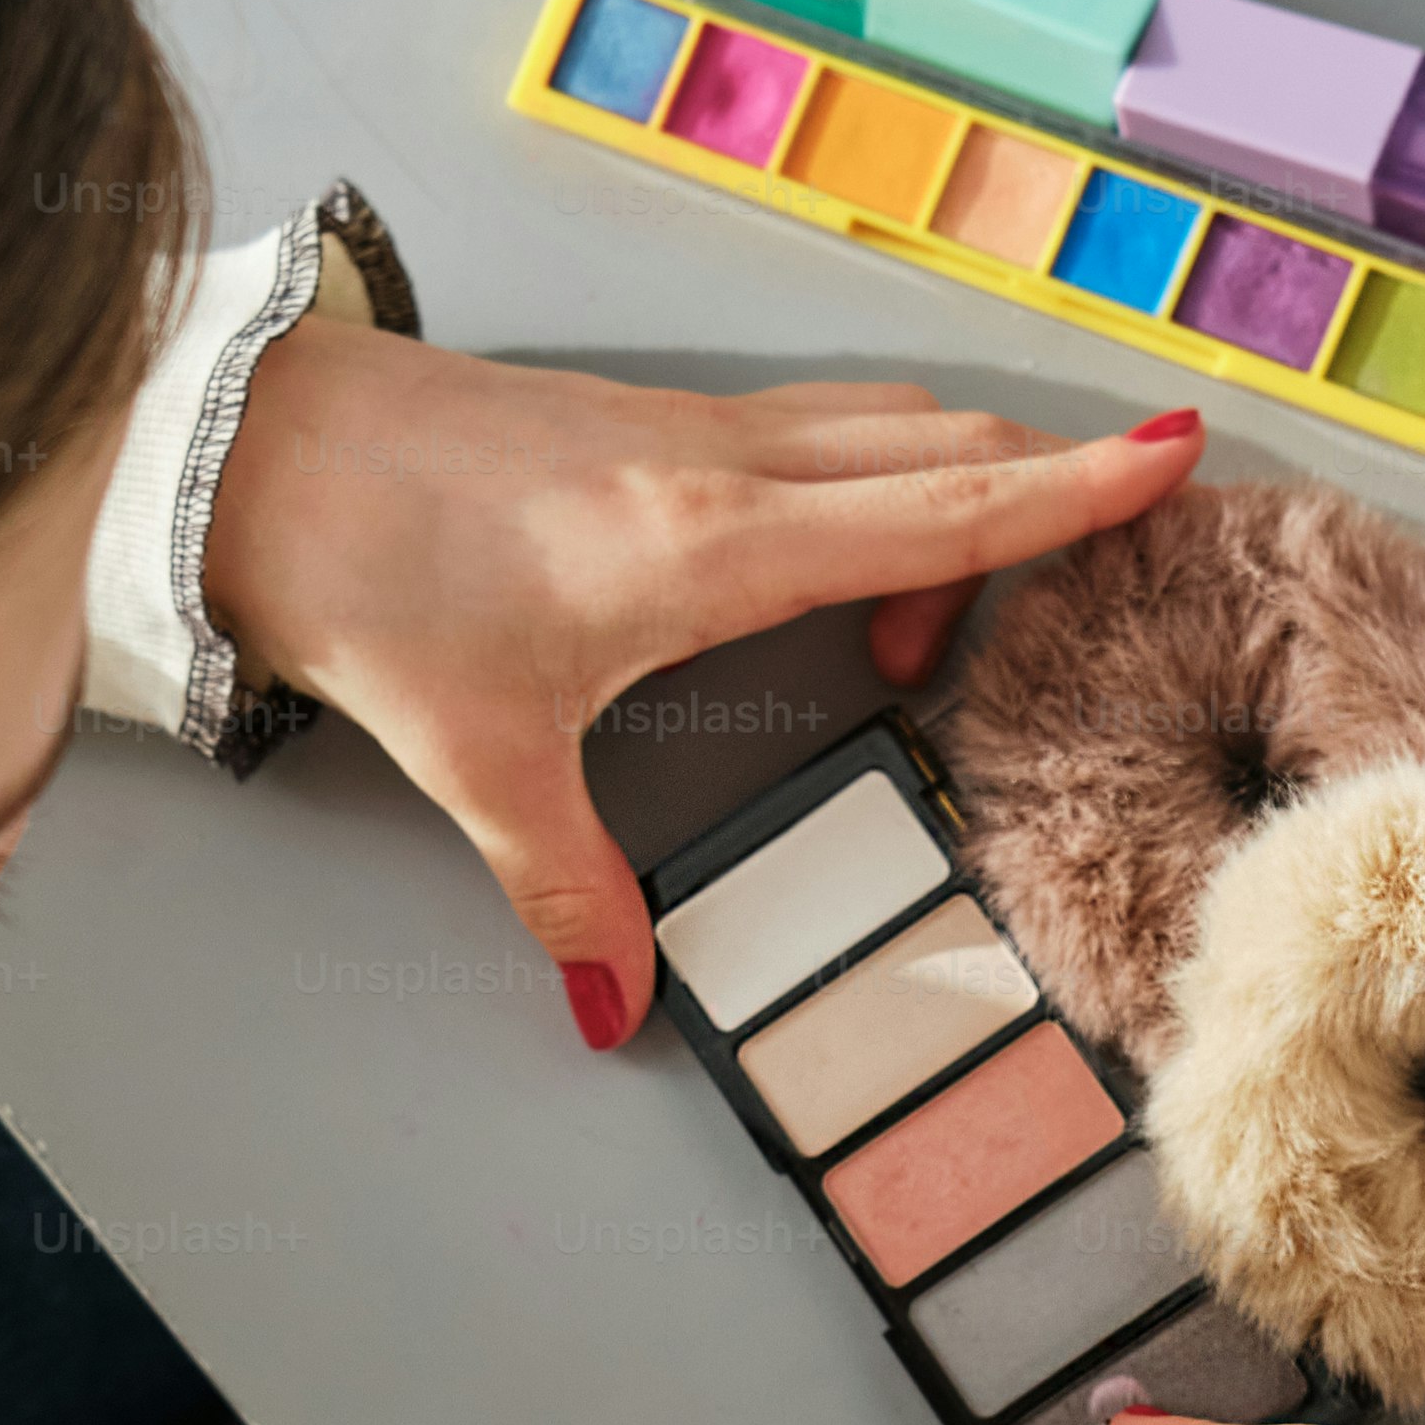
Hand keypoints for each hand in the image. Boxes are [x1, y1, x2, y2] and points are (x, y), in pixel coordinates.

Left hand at [203, 310, 1200, 1048]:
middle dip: (1040, 487)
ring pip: (875, 423)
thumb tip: (612, 1010)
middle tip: (1111, 539)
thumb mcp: (475, 762)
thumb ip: (566, 890)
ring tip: (959, 584)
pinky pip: (807, 424)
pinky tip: (847, 524)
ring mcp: (679, 422)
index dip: (1068, 491)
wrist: (242, 450)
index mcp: (709, 543)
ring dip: (951, 476)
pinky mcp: (634, 414)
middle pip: (937, 449)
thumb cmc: (362, 580)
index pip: (937, 509)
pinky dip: (872, 463)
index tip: (1182, 451)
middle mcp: (717, 461)